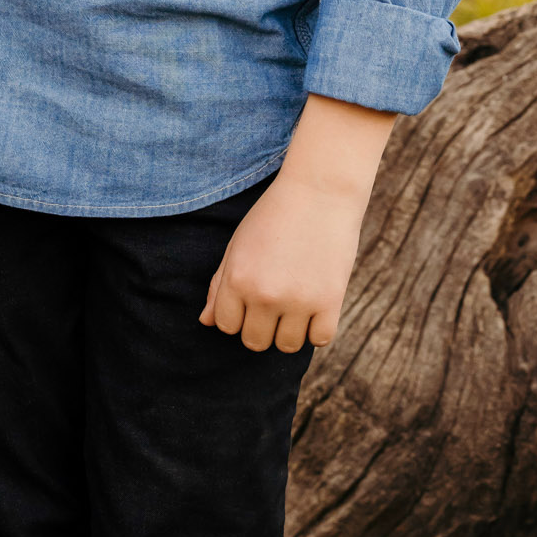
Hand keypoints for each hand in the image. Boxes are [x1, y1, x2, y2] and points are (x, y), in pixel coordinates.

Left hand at [199, 92, 396, 352]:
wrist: (320, 190)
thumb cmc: (274, 215)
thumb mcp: (238, 244)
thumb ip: (220, 284)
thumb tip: (206, 321)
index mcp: (237, 279)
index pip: (226, 326)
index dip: (238, 315)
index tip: (251, 299)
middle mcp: (264, 295)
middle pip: (254, 342)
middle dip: (261, 327)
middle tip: (275, 302)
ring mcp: (297, 301)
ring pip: (287, 346)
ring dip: (290, 330)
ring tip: (296, 303)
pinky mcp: (330, 301)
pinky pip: (319, 340)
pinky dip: (317, 330)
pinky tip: (316, 307)